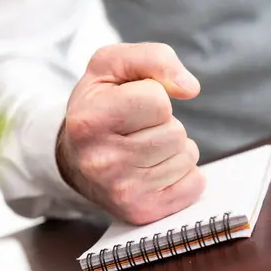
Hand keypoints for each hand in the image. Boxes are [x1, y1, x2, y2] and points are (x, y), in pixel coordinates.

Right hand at [56, 43, 205, 224]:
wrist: (76, 158)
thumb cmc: (98, 106)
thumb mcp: (111, 66)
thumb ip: (153, 58)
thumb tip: (189, 88)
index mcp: (88, 122)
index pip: (158, 100)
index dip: (153, 94)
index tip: (131, 102)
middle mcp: (102, 162)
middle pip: (175, 132)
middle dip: (163, 124)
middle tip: (136, 129)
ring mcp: (122, 192)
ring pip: (187, 156)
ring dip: (173, 148)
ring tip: (143, 148)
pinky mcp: (143, 212)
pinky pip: (195, 184)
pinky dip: (183, 174)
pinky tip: (154, 170)